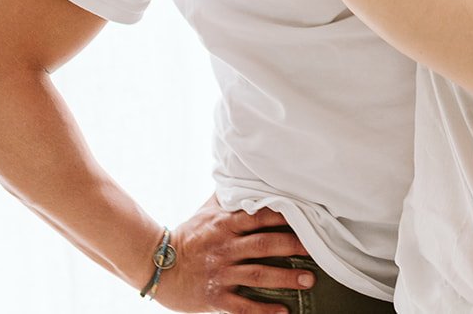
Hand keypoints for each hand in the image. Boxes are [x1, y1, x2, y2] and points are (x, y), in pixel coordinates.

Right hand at [150, 198, 313, 312]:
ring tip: (308, 280)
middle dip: (292, 247)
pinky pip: (242, 305)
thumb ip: (229, 197)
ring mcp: (221, 273)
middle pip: (264, 245)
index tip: (308, 216)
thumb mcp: (207, 211)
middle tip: (315, 250)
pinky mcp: (215, 296)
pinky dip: (264, 311)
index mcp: (225, 224)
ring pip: (258, 275)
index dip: (285, 216)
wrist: (157, 265)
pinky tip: (283, 311)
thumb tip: (245, 173)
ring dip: (286, 278)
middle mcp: (226, 247)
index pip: (260, 216)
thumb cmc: (187, 235)